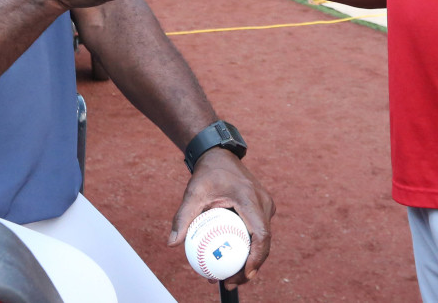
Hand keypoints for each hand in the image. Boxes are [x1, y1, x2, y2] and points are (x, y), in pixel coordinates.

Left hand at [168, 148, 274, 288]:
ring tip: (228, 278)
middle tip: (229, 283)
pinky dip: (247, 248)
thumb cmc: (207, 173)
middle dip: (250, 268)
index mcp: (250, 199)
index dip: (256, 258)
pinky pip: (258, 233)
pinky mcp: (262, 208)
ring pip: (262, 240)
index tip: (243, 275)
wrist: (220, 155)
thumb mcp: (193, 192)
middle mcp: (263, 203)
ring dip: (249, 260)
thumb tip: (171, 243)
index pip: (261, 234)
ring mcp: (265, 205)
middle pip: (263, 242)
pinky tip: (230, 261)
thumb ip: (183, 217)